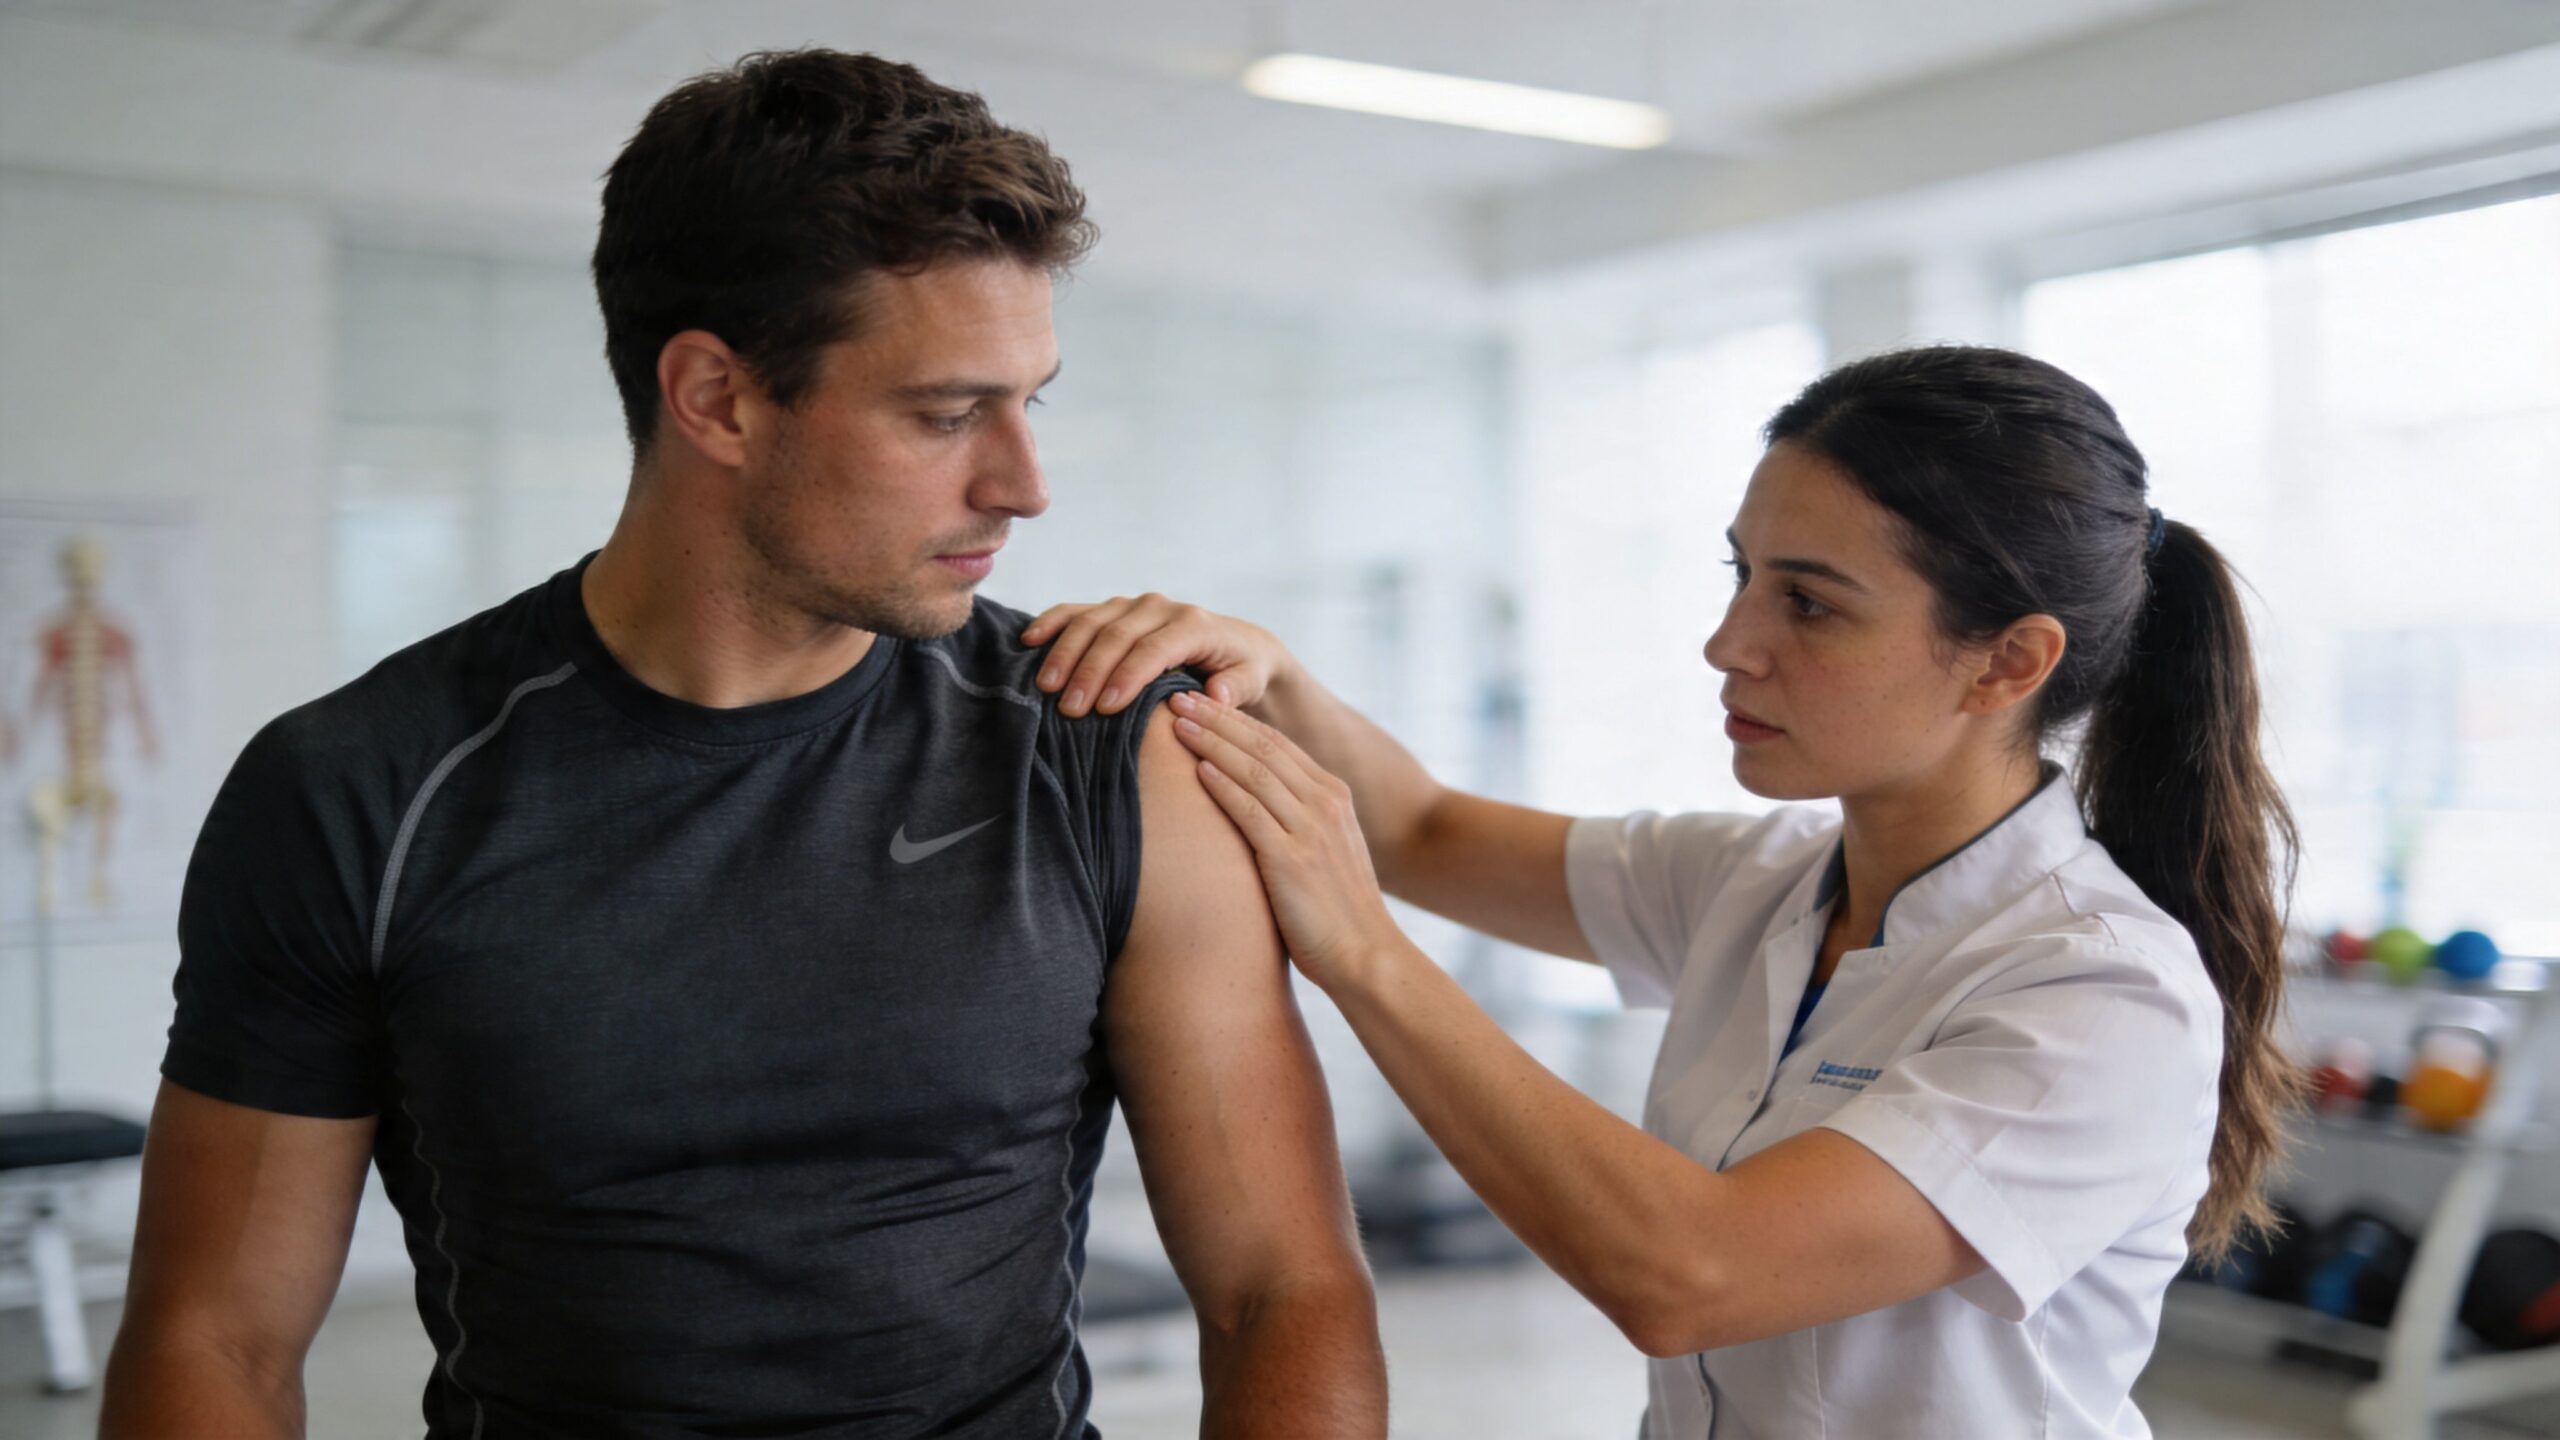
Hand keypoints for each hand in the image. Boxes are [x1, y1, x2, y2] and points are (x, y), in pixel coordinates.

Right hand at [1020, 594, 1289, 716]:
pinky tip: (1029, 640)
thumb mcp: (1251, 679)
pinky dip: (1052, 622)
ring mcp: (1132, 605)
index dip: (1128, 677)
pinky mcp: (1113, 609)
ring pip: (1092, 621)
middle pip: (1117, 635)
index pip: (1154, 649)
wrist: (1236, 645)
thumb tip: (1216, 695)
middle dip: (1090, 672)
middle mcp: (1160, 608)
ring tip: (1045, 687)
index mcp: (1193, 624)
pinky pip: (1077, 611)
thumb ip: (1236, 687)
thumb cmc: (1242, 671)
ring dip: (1065, 652)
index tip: (1106, 708)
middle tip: (1069, 709)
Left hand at [1165, 689, 1404, 992]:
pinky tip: (1198, 769)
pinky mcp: (1293, 860)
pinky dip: (1224, 786)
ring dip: (1212, 742)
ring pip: (1254, 771)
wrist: (1368, 957)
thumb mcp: (1323, 854)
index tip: (1200, 702)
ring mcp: (1310, 830)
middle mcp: (1325, 804)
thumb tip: (1252, 811)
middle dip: (1217, 718)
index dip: (1235, 719)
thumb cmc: (1337, 915)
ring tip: (1175, 721)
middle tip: (1176, 695)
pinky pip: (1251, 812)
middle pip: (1263, 747)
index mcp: (1333, 797)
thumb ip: (1295, 824)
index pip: (1278, 744)